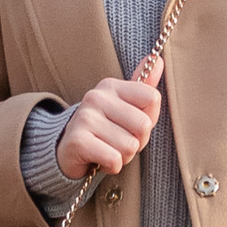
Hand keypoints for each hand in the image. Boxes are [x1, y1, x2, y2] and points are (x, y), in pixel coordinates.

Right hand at [57, 51, 164, 180]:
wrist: (68, 151)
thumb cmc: (105, 129)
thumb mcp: (125, 107)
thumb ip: (143, 86)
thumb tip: (158, 61)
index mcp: (111, 86)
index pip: (152, 98)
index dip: (149, 118)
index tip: (132, 124)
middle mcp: (96, 97)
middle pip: (144, 125)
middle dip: (137, 142)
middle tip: (119, 141)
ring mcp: (85, 117)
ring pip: (130, 146)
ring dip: (123, 156)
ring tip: (108, 149)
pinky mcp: (78, 141)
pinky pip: (114, 159)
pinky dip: (112, 166)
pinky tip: (100, 160)